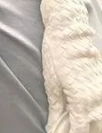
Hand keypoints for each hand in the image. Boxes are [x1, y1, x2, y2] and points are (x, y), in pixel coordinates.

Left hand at [40, 2, 101, 132]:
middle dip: (85, 132)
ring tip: (80, 125)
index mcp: (82, 100)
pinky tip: (90, 116)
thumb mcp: (52, 83)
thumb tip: (54, 128)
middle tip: (69, 131)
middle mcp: (97, 98)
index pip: (81, 131)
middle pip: (96, 128)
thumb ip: (58, 110)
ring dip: (93, 126)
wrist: (68, 27)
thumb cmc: (56, 52)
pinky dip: (97, 114)